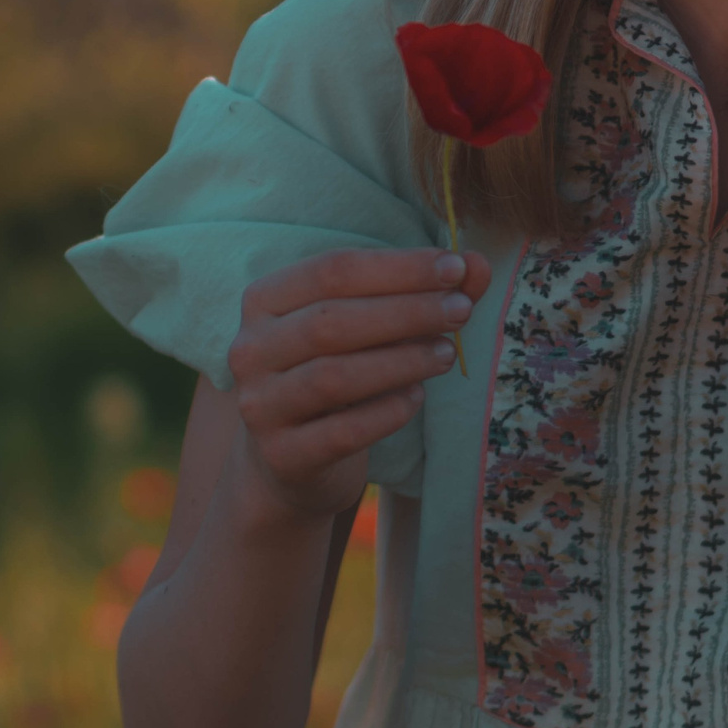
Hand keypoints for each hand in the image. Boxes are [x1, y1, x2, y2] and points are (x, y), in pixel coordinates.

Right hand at [224, 247, 489, 522]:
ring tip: (446, 354)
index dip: (398, 267)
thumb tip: (478, 265)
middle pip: (331, 319)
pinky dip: (388, 411)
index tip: (456, 267)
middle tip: (461, 311)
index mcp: (264, 300)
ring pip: (334, 376)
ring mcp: (260, 405)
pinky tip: (416, 397)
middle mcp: (250, 349)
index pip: (331, 270)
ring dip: (401, 361)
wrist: (291, 462)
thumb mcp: (370, 328)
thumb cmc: (337, 373)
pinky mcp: (283, 455)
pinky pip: (343, 431)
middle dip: (406, 311)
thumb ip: (422, 293)